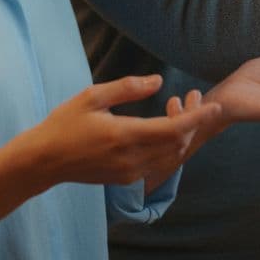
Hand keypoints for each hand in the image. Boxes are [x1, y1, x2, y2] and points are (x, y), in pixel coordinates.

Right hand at [17, 75, 221, 185]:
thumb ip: (127, 88)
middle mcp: (132, 158)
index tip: (214, 105)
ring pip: (170, 156)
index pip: (173, 129)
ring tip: (180, 111)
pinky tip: (164, 129)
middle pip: (177, 144)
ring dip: (181, 136)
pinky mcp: (126, 179)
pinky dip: (168, 147)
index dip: (197, 118)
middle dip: (192, 123)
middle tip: (194, 100)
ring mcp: (130, 172)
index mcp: (125, 135)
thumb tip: (158, 80)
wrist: (44, 161)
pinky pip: (158, 163)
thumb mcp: (92, 96)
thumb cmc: (65, 124)